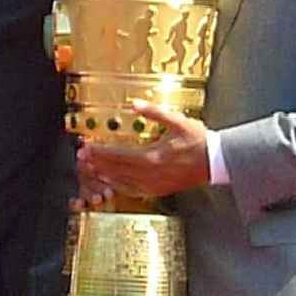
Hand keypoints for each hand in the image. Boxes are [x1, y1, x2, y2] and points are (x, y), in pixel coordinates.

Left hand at [77, 96, 215, 199]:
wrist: (214, 161)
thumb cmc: (198, 140)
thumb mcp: (177, 121)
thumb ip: (154, 112)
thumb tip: (134, 104)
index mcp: (152, 157)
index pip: (118, 154)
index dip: (100, 151)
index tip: (86, 146)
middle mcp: (150, 174)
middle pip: (116, 169)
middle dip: (97, 163)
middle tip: (81, 158)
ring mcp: (153, 185)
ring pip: (122, 182)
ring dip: (104, 175)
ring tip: (90, 169)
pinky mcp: (158, 190)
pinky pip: (133, 190)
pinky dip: (119, 186)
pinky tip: (111, 183)